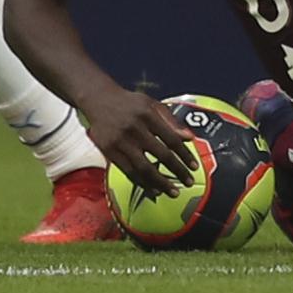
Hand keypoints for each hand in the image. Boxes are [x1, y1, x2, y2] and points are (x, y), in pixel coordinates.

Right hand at [83, 86, 198, 196]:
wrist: (99, 100)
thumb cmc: (129, 102)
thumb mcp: (152, 104)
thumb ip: (171, 121)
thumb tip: (189, 138)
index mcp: (148, 115)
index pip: (172, 139)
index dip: (185, 155)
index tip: (194, 166)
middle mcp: (135, 129)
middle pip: (161, 155)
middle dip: (177, 171)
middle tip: (189, 182)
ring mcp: (121, 142)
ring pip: (144, 168)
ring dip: (161, 183)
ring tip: (173, 192)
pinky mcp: (109, 152)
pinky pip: (129, 172)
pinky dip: (142, 183)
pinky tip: (153, 189)